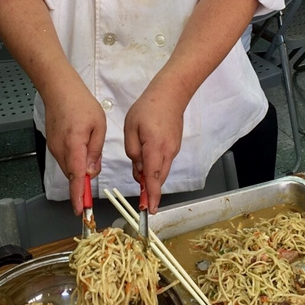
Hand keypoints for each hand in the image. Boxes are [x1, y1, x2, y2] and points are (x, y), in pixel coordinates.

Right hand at [41, 78, 105, 214]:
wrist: (59, 90)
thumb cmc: (81, 104)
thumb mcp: (98, 127)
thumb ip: (95, 152)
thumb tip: (91, 172)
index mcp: (73, 146)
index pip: (75, 177)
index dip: (78, 196)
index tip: (81, 210)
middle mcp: (60, 150)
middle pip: (72, 175)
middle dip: (81, 186)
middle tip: (91, 194)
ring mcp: (54, 148)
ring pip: (69, 168)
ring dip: (78, 173)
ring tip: (89, 166)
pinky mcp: (53, 144)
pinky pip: (65, 160)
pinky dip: (74, 163)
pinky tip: (83, 154)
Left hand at [124, 83, 185, 211]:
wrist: (170, 95)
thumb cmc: (147, 109)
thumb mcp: (130, 128)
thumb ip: (132, 151)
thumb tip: (138, 169)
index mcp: (155, 148)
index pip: (153, 177)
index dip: (152, 196)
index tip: (151, 209)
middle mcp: (168, 152)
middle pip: (159, 178)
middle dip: (151, 190)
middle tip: (142, 200)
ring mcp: (173, 149)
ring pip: (162, 171)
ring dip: (152, 177)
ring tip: (140, 172)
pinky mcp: (174, 146)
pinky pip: (164, 162)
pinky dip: (156, 168)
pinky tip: (146, 161)